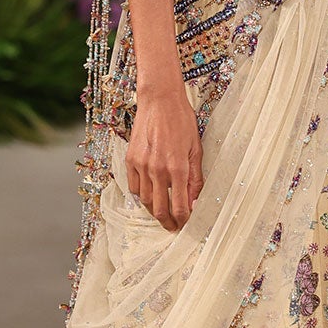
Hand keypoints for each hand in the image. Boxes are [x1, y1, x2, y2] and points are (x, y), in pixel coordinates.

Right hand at [126, 82, 203, 230]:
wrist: (160, 101)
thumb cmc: (182, 122)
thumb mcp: (196, 150)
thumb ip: (196, 179)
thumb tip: (196, 202)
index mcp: (178, 168)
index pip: (180, 207)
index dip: (183, 220)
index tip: (186, 224)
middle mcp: (158, 170)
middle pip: (160, 209)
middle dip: (168, 222)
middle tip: (173, 226)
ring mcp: (141, 165)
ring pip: (145, 201)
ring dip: (154, 211)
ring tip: (163, 213)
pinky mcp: (130, 160)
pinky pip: (134, 187)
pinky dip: (142, 195)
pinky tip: (151, 195)